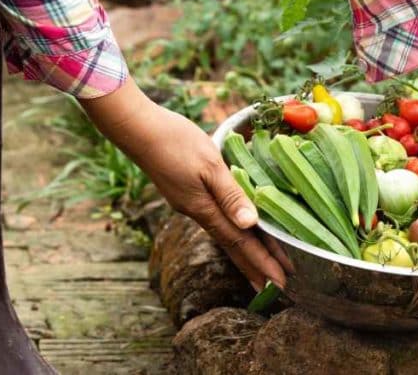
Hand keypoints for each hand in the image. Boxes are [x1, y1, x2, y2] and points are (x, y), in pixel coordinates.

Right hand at [79, 79, 286, 289]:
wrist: (137, 128)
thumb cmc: (175, 142)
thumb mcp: (209, 165)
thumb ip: (230, 194)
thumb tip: (251, 224)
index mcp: (205, 209)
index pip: (240, 243)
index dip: (262, 263)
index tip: (280, 283)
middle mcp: (198, 212)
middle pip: (233, 246)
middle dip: (256, 267)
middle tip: (277, 288)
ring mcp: (191, 203)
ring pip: (226, 234)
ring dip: (246, 253)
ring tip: (262, 269)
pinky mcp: (187, 193)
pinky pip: (218, 220)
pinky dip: (234, 232)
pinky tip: (239, 232)